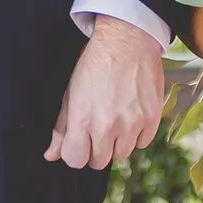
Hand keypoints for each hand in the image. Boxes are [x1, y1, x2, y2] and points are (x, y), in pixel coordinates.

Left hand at [45, 16, 163, 169]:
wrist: (127, 40)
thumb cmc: (95, 63)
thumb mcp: (71, 92)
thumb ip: (61, 127)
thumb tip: (51, 155)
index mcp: (83, 118)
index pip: (75, 160)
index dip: (75, 152)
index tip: (79, 142)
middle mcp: (107, 125)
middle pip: (99, 161)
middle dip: (96, 148)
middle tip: (98, 126)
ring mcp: (132, 124)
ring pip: (122, 155)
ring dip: (118, 142)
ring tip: (115, 116)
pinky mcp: (151, 119)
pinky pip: (142, 143)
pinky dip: (137, 134)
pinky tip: (131, 113)